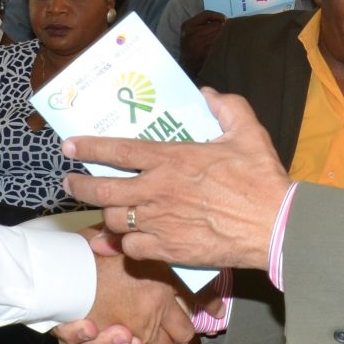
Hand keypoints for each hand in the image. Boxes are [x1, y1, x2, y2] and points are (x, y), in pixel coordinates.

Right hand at [52, 236, 197, 343]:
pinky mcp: (90, 342)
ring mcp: (115, 334)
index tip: (175, 316)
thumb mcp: (147, 253)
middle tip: (150, 317)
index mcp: (158, 302)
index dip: (181, 325)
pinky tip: (102, 331)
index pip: (185, 331)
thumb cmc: (99, 251)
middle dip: (160, 336)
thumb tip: (218, 307)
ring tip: (127, 327)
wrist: (59, 262)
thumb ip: (184, 278)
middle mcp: (141, 323)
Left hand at [63, 90, 292, 270]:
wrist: (274, 226)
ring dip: (104, 215)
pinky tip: (122, 241)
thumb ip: (226, 107)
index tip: (69, 146)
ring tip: (101, 211)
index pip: (118, 150)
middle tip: (70, 182)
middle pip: (103, 189)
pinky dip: (123, 245)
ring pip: (113, 220)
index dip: (88, 147)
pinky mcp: (169, 249)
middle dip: (79, 186)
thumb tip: (209, 94)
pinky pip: (131, 248)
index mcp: (172, 158)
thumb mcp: (248, 132)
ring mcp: (160, 222)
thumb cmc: (261, 180)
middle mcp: (158, 189)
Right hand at [177, 12, 227, 77]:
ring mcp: (197, 44)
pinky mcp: (204, 54)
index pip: (206, 14)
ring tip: (223, 41)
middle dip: (222, 29)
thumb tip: (224, 20)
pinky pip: (219, 45)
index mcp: (187, 25)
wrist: (187, 68)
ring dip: (224, 37)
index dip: (218, 16)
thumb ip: (203, 24)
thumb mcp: (191, 32)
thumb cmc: (192, 47)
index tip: (225, 20)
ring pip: (220, 35)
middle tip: (224, 34)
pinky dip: (223, 45)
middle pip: (216, 25)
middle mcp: (191, 34)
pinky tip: (221, 48)